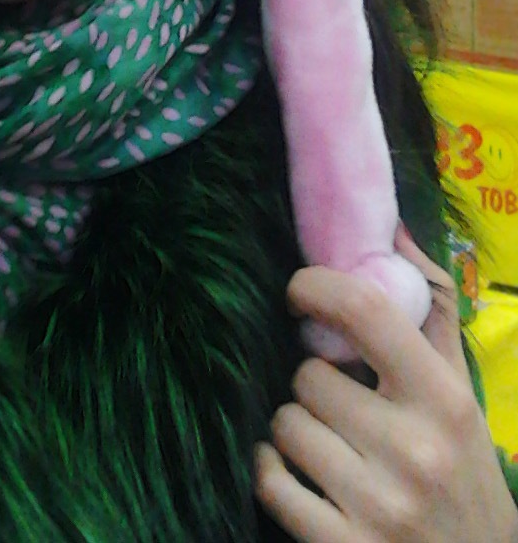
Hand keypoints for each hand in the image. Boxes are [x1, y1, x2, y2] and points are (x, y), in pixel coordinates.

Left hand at [254, 226, 517, 541]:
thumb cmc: (462, 473)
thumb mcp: (460, 396)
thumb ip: (428, 313)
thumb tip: (392, 228)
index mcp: (444, 400)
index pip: (364, 311)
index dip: (316, 287)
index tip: (300, 293)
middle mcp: (413, 451)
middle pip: (308, 375)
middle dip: (315, 384)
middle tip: (342, 406)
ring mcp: (377, 504)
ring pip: (284, 423)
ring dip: (296, 429)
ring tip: (333, 446)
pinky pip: (269, 480)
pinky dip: (272, 472)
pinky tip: (297, 475)